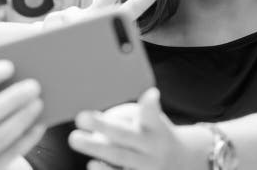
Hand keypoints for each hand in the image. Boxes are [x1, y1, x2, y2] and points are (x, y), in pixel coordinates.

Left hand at [69, 88, 184, 169]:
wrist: (181, 166)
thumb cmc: (156, 139)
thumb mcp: (152, 125)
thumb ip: (128, 118)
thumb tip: (92, 117)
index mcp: (158, 130)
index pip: (153, 116)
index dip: (151, 105)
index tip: (151, 94)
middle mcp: (154, 149)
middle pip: (127, 136)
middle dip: (103, 126)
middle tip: (80, 116)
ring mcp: (148, 168)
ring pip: (120, 158)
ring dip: (96, 148)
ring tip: (75, 138)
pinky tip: (91, 164)